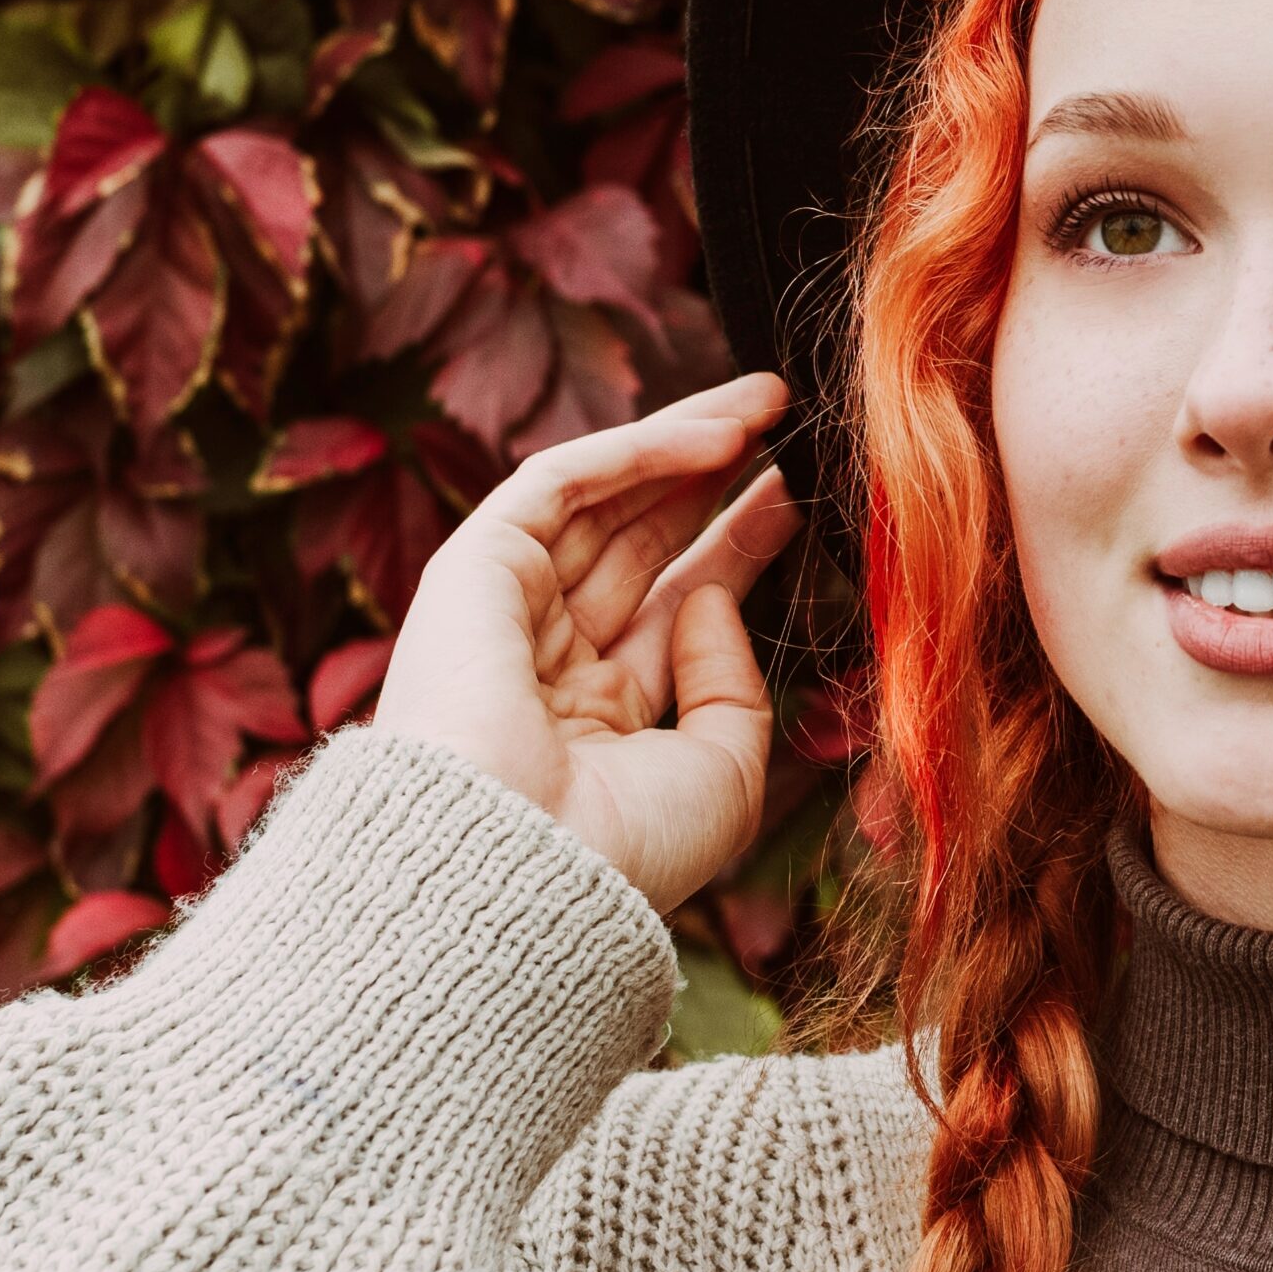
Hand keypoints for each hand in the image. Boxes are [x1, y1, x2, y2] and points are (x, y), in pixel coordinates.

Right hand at [374, 369, 805, 913]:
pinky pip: (561, 483)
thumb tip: (710, 598)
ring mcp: (505, 612)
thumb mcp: (722, 775)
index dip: (738, 546)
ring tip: (768, 403)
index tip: (800, 497)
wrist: (525, 868)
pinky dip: (638, 449)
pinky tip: (719, 433)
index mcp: (595, 724)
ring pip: (602, 501)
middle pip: (641, 543)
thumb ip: (732, 686)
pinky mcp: (472, 569)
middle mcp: (546, 662)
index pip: (672, 607)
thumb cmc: (624, 849)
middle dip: (714, 482)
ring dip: (684, 444)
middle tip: (790, 426)